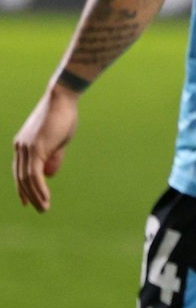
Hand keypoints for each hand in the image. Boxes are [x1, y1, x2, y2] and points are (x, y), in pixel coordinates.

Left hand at [13, 86, 78, 211]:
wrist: (62, 99)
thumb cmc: (63, 116)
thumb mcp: (58, 140)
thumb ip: (52, 156)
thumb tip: (48, 174)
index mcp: (23, 145)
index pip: (18, 171)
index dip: (22, 188)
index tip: (26, 202)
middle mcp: (20, 148)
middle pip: (20, 178)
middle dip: (29, 196)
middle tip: (39, 209)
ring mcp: (25, 148)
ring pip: (26, 179)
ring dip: (35, 196)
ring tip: (44, 208)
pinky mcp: (34, 149)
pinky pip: (33, 175)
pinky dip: (38, 189)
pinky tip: (45, 198)